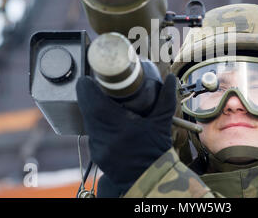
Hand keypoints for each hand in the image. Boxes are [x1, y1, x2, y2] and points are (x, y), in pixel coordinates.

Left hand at [76, 74, 176, 193]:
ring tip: (99, 99)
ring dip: (91, 109)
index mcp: (118, 126)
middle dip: (88, 96)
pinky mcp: (96, 154)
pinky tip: (105, 119)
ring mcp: (97, 148)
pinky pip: (91, 133)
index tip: (88, 79)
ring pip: (87, 121)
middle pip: (86, 110)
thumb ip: (166, 98)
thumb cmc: (156, 151)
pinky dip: (96, 123)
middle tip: (93, 84)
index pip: (92, 102)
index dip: (87, 88)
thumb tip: (171, 79)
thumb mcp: (162, 122)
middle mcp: (103, 137)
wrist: (151, 178)